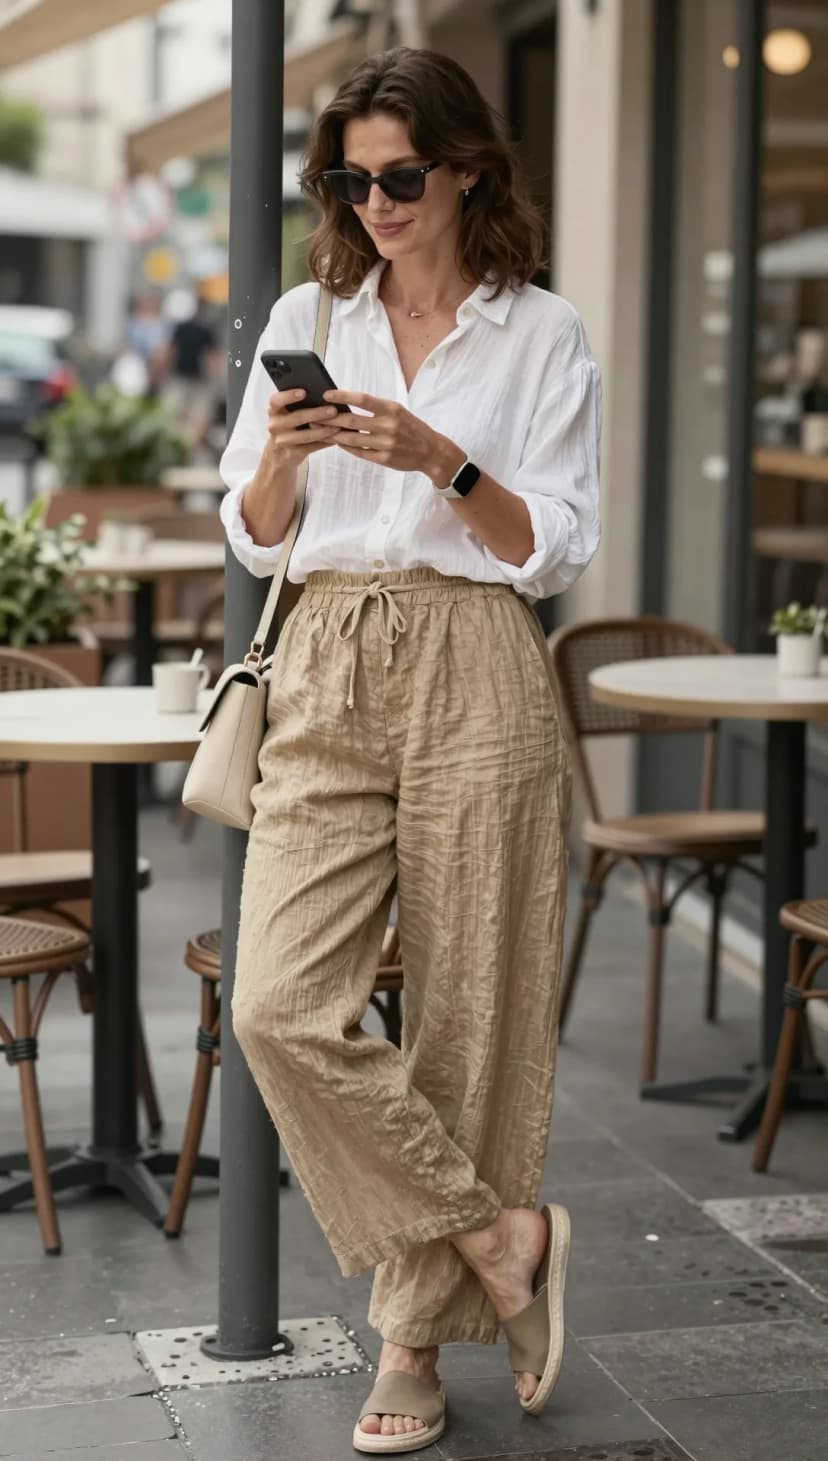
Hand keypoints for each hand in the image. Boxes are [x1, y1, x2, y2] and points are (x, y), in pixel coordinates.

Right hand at [265, 388, 339, 467]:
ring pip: (305, 435)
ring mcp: (281, 441)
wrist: (280, 454)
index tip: (304, 392)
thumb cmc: (290, 426)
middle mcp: (275, 425)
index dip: (289, 395)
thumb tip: (326, 396)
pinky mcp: (291, 454)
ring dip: (323, 430)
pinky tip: (335, 438)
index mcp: (274, 410)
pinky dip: (324, 442)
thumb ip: (301, 404)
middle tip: (333, 410)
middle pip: (296, 418)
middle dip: (316, 414)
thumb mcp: (288, 414)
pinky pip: (310, 447)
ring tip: (338, 426)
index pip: (276, 400)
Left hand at [322, 391, 447, 476]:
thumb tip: (348, 404)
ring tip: (320, 430)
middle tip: (314, 416)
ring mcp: (386, 444)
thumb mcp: (398, 411)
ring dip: (334, 435)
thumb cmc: (411, 428)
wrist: (431, 451)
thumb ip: (376, 408)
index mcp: (391, 409)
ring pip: (352, 439)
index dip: (342, 396)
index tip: (326, 395)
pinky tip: (337, 442)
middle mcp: (388, 425)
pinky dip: (346, 447)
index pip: (362, 399)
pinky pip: (359, 452)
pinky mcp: (384, 459)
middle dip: (330, 419)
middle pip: (352, 421)